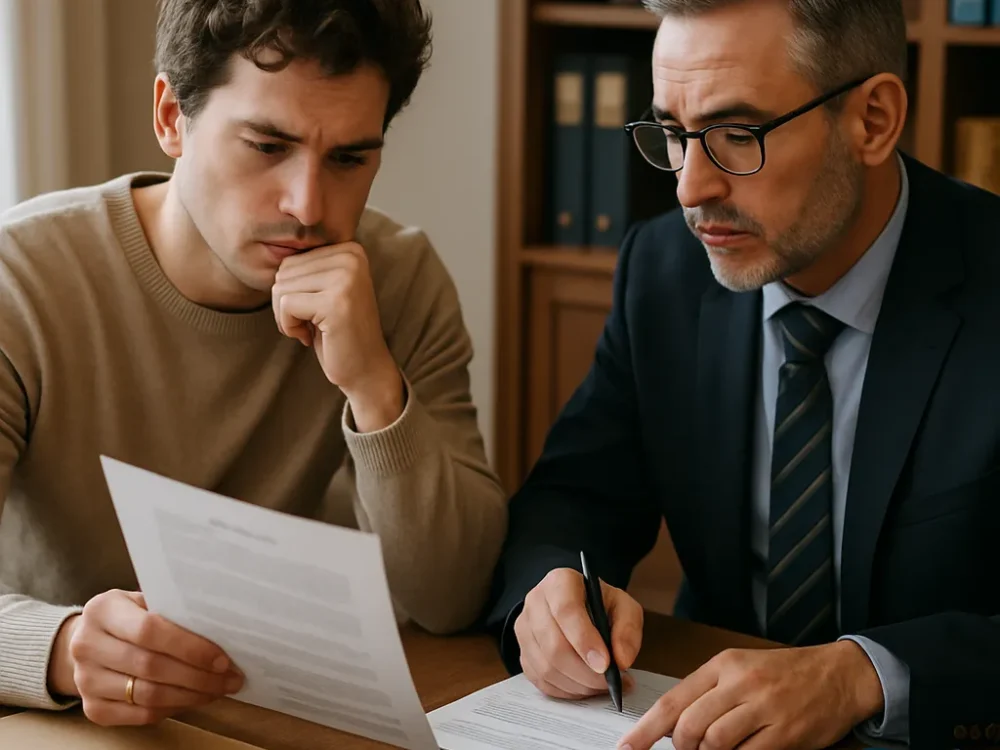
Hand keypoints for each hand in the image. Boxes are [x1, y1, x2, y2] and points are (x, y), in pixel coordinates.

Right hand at [48, 590, 243, 725]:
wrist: (88, 640)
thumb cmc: (130, 615)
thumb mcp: (144, 600)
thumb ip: (172, 609)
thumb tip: (221, 625)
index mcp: (103, 609)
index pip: (150, 631)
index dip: (189, 647)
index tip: (222, 659)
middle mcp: (86, 645)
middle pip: (151, 666)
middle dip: (198, 676)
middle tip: (230, 678)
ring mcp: (86, 680)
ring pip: (148, 695)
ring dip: (191, 695)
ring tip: (219, 689)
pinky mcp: (93, 708)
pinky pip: (141, 715)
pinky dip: (174, 708)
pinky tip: (195, 699)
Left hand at [272, 242, 402, 431]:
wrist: (366, 369)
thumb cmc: (339, 332)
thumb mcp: (324, 290)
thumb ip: (306, 267)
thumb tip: (274, 250)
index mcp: (351, 250)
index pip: (291, 260)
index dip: (292, 291)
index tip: (314, 310)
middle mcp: (352, 257)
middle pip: (283, 272)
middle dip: (287, 304)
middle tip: (311, 323)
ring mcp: (347, 278)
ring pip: (281, 288)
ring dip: (287, 316)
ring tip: (312, 328)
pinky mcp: (336, 302)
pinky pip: (286, 306)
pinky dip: (289, 326)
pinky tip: (309, 336)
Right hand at [515, 567, 642, 699]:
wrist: (578, 606)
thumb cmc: (600, 605)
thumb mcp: (623, 606)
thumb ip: (628, 629)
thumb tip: (621, 660)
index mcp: (560, 582)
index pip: (566, 610)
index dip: (584, 640)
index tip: (606, 664)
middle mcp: (535, 602)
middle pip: (553, 645)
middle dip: (585, 672)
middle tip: (610, 682)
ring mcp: (524, 628)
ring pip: (546, 667)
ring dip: (578, 684)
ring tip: (602, 685)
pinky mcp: (522, 652)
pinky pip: (541, 680)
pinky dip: (566, 690)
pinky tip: (585, 686)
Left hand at [617, 641, 883, 749]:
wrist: (837, 674)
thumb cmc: (784, 673)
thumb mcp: (740, 668)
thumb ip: (706, 692)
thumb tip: (670, 724)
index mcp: (723, 665)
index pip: (673, 700)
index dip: (646, 728)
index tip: (628, 745)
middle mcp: (740, 683)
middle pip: (690, 725)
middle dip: (682, 746)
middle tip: (688, 749)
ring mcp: (764, 708)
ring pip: (715, 742)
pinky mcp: (785, 733)